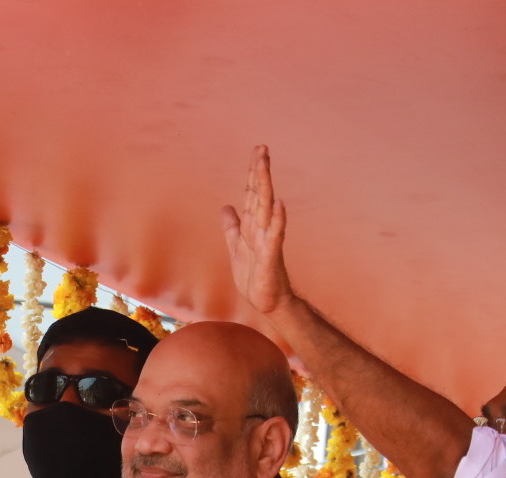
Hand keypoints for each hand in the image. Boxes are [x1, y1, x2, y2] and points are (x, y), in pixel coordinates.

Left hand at [220, 144, 296, 315]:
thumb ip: (232, 227)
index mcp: (252, 224)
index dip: (253, 172)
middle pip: (259, 194)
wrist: (265, 301)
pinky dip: (277, 219)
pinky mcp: (270, 256)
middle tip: (262, 148)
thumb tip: (226, 207)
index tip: (257, 150)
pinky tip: (279, 204)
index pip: (252, 193)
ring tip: (265, 165)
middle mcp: (261, 227)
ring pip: (265, 208)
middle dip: (260, 171)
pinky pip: (274, 235)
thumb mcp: (236, 247)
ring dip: (265, 186)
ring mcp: (267, 240)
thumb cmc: (253, 275)